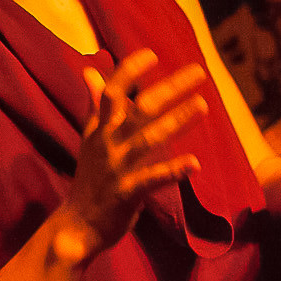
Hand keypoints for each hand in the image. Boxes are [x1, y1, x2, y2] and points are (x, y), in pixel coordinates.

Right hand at [53, 49, 206, 262]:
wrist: (76, 226)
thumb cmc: (90, 179)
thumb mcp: (90, 139)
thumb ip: (95, 105)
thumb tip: (89, 72)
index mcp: (100, 129)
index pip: (112, 92)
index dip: (130, 70)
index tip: (152, 55)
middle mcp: (108, 143)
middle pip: (140, 108)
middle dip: (170, 88)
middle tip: (199, 72)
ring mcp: (117, 168)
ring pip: (149, 138)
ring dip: (177, 120)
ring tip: (203, 105)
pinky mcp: (126, 193)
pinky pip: (151, 179)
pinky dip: (172, 170)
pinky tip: (195, 163)